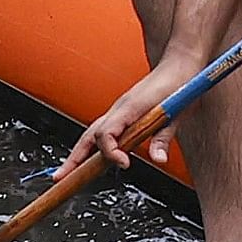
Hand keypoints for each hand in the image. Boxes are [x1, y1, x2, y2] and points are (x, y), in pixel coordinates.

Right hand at [71, 51, 207, 172]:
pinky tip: (90, 156)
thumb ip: (164, 138)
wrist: (180, 64)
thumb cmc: (180, 84)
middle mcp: (119, 109)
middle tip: (61, 177)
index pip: (106, 133)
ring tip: (68, 172)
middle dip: (73, 158)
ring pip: (91, 133)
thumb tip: (158, 159)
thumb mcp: (177, 113)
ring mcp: (119, 110)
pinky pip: (101, 130)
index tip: (124, 163)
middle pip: (88, 136)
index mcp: (130, 107)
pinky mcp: (123, 112)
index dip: (111, 152)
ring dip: (79, 153)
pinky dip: (92, 145)